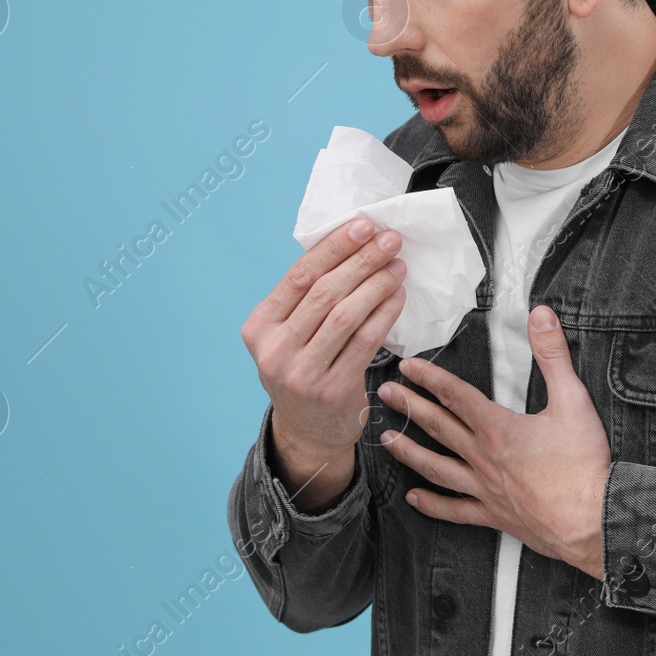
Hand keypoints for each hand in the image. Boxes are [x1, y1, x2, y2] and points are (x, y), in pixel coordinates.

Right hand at [240, 217, 407, 507]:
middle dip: (361, 260)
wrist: (308, 430)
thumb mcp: (288, 335)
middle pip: (324, 292)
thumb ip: (306, 298)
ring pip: (345, 315)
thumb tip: (350, 243)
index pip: (299, 276)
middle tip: (390, 240)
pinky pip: (365, 341)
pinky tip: (397, 297)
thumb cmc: (304, 367)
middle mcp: (274, 350)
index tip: (363, 225)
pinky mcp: (331, 389)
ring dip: (376, 284)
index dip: (334, 247)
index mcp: (258, 327)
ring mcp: (301, 373)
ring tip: (398, 266)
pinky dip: (384, 314)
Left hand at [376, 305, 611, 578]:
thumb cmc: (583, 465)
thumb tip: (541, 316)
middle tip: (385, 394)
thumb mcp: (574, 400)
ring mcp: (485, 489)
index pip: (456, 395)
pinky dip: (432, 505)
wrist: (593, 519)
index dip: (430, 378)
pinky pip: (455, 510)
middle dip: (409, 407)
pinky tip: (414, 499)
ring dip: (409, 452)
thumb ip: (554, 355)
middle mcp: (484, 458)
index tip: (408, 367)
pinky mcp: (494, 515)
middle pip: (439, 427)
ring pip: (437, 468)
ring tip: (386, 441)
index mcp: (499, 428)